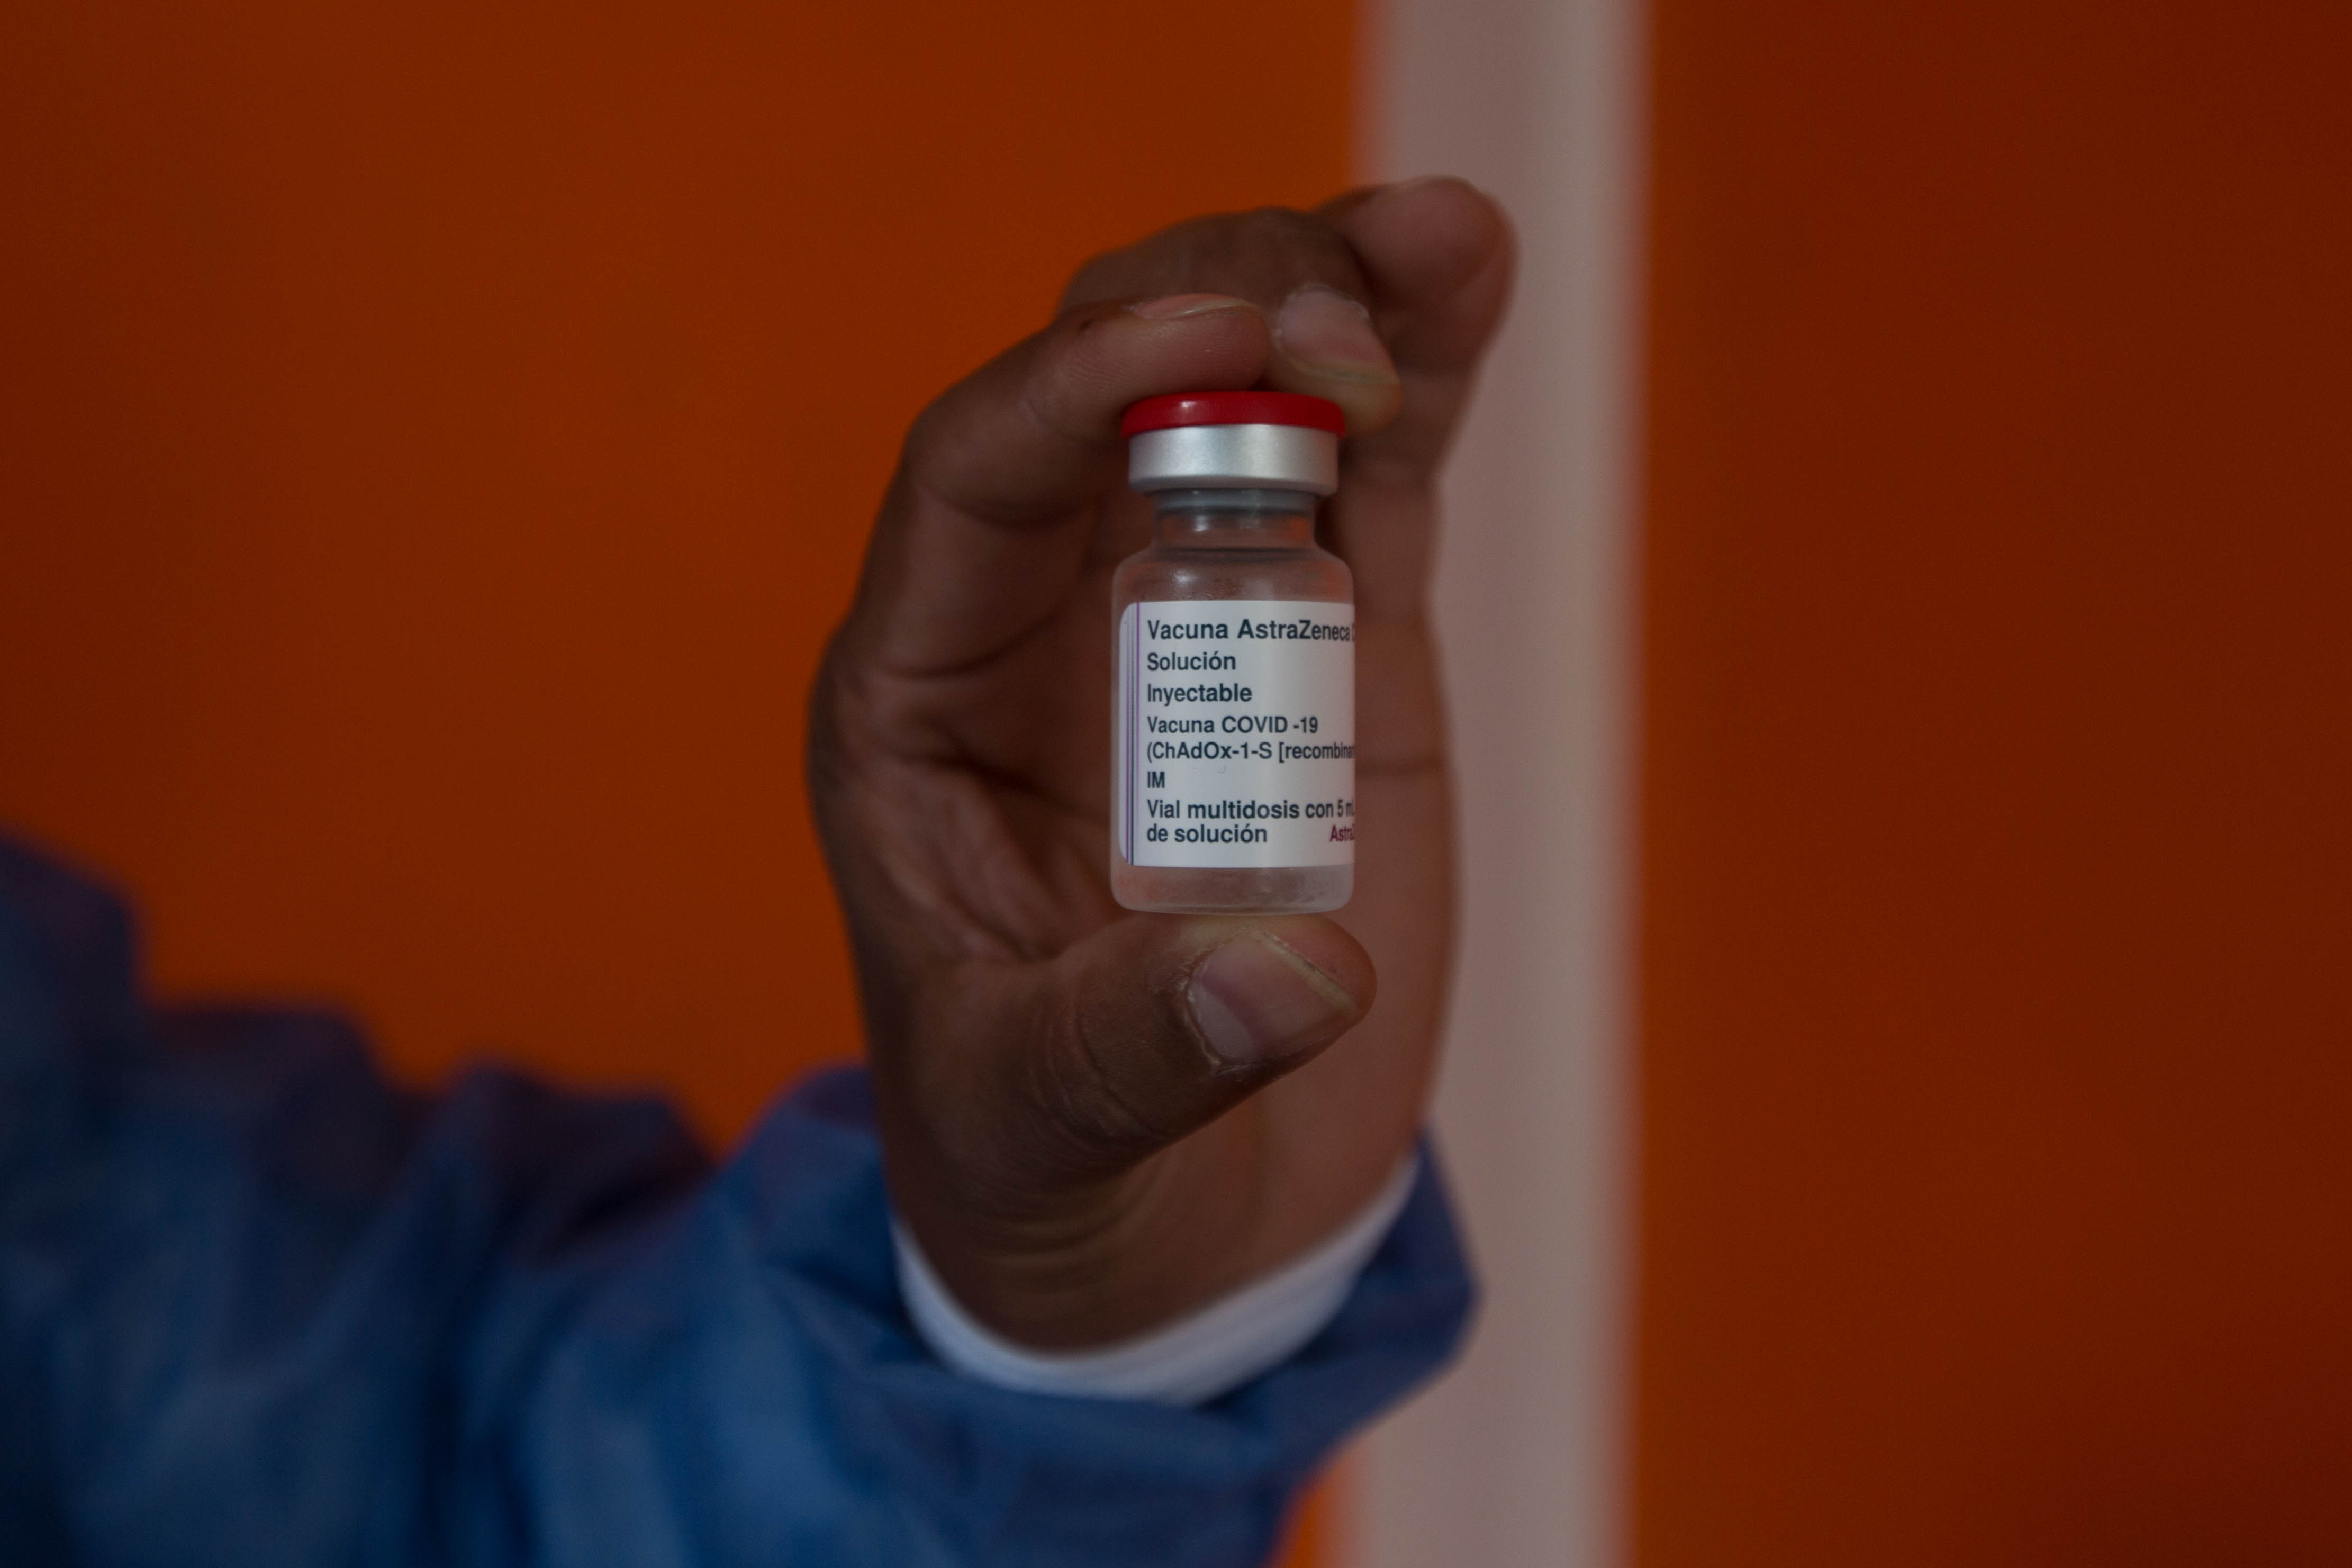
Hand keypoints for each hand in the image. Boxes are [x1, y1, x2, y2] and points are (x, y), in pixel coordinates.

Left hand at [810, 178, 1512, 1347]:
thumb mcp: (1046, 1127)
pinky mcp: (1319, 650)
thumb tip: (1290, 973)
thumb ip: (1135, 1055)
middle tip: (1340, 344)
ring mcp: (1192, 621)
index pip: (972, 476)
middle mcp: (1043, 624)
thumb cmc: (1054, 1165)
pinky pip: (1360, 481)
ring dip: (1326, 299)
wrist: (1167, 1223)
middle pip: (1106, 387)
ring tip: (1432, 246)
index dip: (1076, 382)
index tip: (1210, 340)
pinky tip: (1460, 277)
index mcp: (920, 702)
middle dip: (1216, 317)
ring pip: (1240, 395)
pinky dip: (1413, 378)